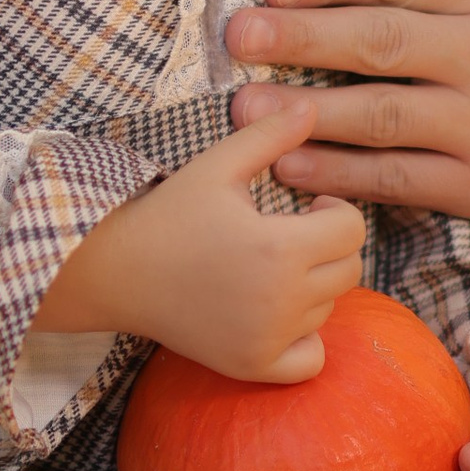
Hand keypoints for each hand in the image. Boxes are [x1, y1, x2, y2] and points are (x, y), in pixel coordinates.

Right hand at [38, 102, 366, 382]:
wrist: (117, 272)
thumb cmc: (168, 214)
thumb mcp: (218, 166)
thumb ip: (269, 136)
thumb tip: (311, 105)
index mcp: (279, 247)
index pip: (352, 229)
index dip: (336, 210)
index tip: (308, 206)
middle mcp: (280, 299)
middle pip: (349, 270)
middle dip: (329, 246)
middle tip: (293, 234)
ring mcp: (267, 339)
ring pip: (329, 308)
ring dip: (313, 286)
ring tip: (272, 267)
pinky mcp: (251, 366)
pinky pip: (312, 361)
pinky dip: (305, 340)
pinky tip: (278, 314)